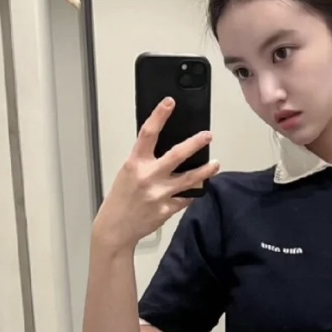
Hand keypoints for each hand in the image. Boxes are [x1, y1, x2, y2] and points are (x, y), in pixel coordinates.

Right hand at [93, 97, 220, 251]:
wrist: (116, 228)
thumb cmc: (121, 199)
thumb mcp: (127, 173)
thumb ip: (145, 161)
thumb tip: (166, 149)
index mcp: (135, 163)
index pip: (148, 133)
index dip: (159, 116)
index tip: (170, 102)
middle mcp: (148, 176)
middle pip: (177, 155)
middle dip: (195, 143)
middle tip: (207, 135)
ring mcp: (159, 194)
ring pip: (189, 179)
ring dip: (205, 171)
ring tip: (215, 164)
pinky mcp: (167, 210)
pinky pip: (186, 198)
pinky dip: (192, 193)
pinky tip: (199, 188)